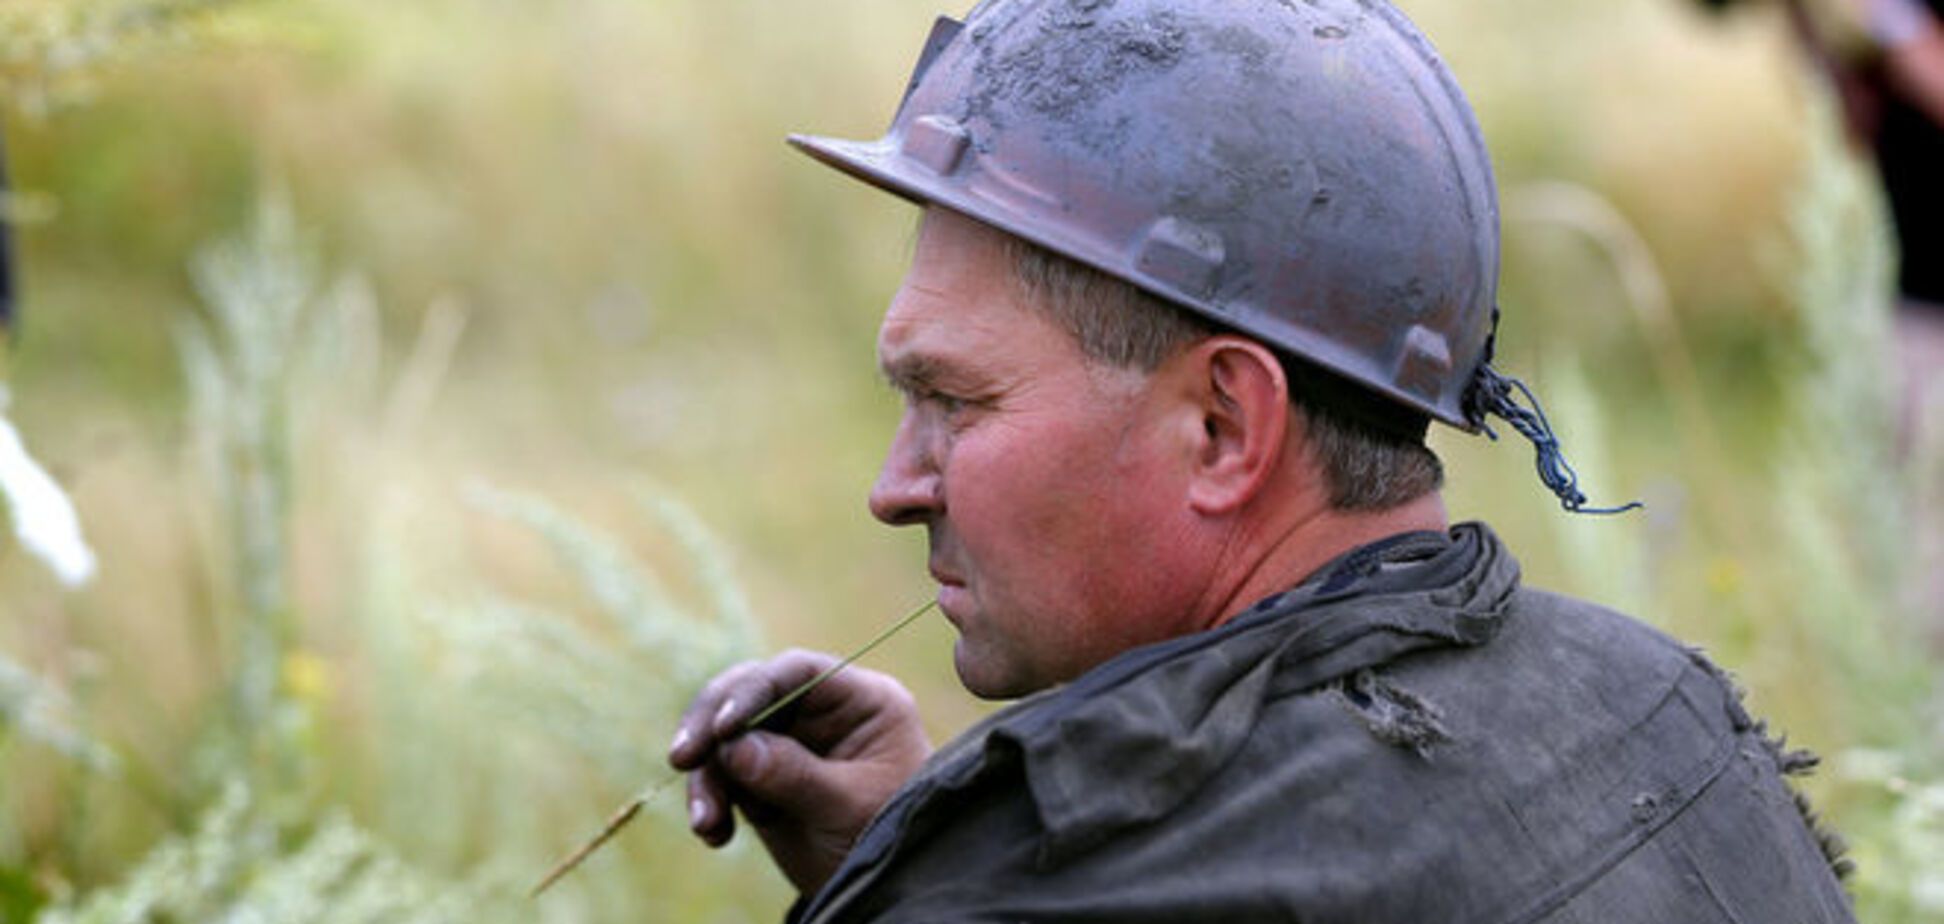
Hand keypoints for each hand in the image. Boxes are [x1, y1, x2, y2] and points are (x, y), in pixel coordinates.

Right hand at [667, 649, 931, 895]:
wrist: (884, 888)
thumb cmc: (887, 837)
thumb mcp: (849, 808)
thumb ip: (795, 774)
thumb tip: (733, 747)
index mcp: (861, 701)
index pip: (799, 672)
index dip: (754, 691)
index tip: (723, 727)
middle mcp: (822, 712)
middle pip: (750, 693)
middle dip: (712, 727)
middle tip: (683, 759)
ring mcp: (790, 742)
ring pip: (726, 738)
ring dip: (706, 778)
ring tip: (707, 823)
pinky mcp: (763, 776)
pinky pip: (721, 774)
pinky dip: (710, 801)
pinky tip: (714, 834)